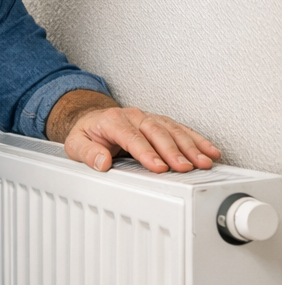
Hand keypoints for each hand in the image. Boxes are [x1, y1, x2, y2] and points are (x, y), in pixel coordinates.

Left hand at [63, 105, 220, 173]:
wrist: (91, 118)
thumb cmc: (86, 133)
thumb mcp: (75, 144)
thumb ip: (87, 153)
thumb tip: (102, 163)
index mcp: (113, 121)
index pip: (132, 137)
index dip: (147, 153)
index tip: (158, 167)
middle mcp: (133, 116)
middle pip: (156, 133)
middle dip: (172, 151)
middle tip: (184, 167)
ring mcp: (148, 118)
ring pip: (172, 130)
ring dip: (190, 146)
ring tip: (203, 162)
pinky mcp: (159, 122)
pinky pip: (180, 129)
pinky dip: (197, 140)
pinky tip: (209, 150)